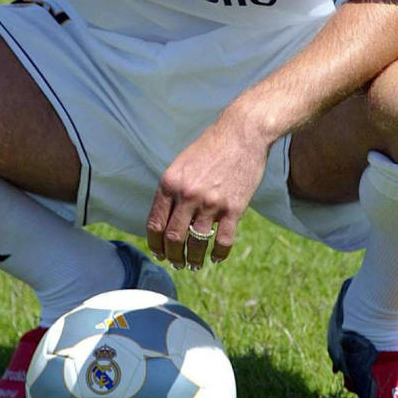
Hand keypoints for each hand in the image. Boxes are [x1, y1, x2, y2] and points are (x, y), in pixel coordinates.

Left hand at [146, 116, 271, 270]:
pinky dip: (218, 254)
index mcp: (170, 183)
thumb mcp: (182, 164)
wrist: (242, 133)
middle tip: (176, 262)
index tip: (159, 253)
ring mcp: (211, 203)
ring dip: (194, 259)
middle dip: (173, 256)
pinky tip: (216, 257)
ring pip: (196, 244)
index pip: (155, 224)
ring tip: (194, 264)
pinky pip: (222, 241)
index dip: (155, 244)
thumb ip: (172, 189)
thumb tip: (164, 219)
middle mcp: (187, 194)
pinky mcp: (233, 208)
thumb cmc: (211, 147)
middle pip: (173, 239)